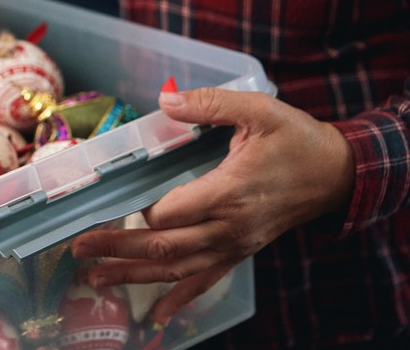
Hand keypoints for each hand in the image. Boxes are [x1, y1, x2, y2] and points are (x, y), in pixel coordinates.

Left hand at [70, 88, 355, 323]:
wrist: (337, 174)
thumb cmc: (297, 140)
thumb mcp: (259, 110)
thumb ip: (210, 105)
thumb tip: (166, 99)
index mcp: (230, 191)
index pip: (173, 213)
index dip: (142, 212)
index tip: (118, 202)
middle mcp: (230, 227)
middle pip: (164, 246)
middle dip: (117, 249)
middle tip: (79, 248)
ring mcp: (234, 245)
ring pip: (177, 270)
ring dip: (133, 276)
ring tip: (94, 279)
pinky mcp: (238, 253)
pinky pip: (204, 282)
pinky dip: (177, 300)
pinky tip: (154, 316)